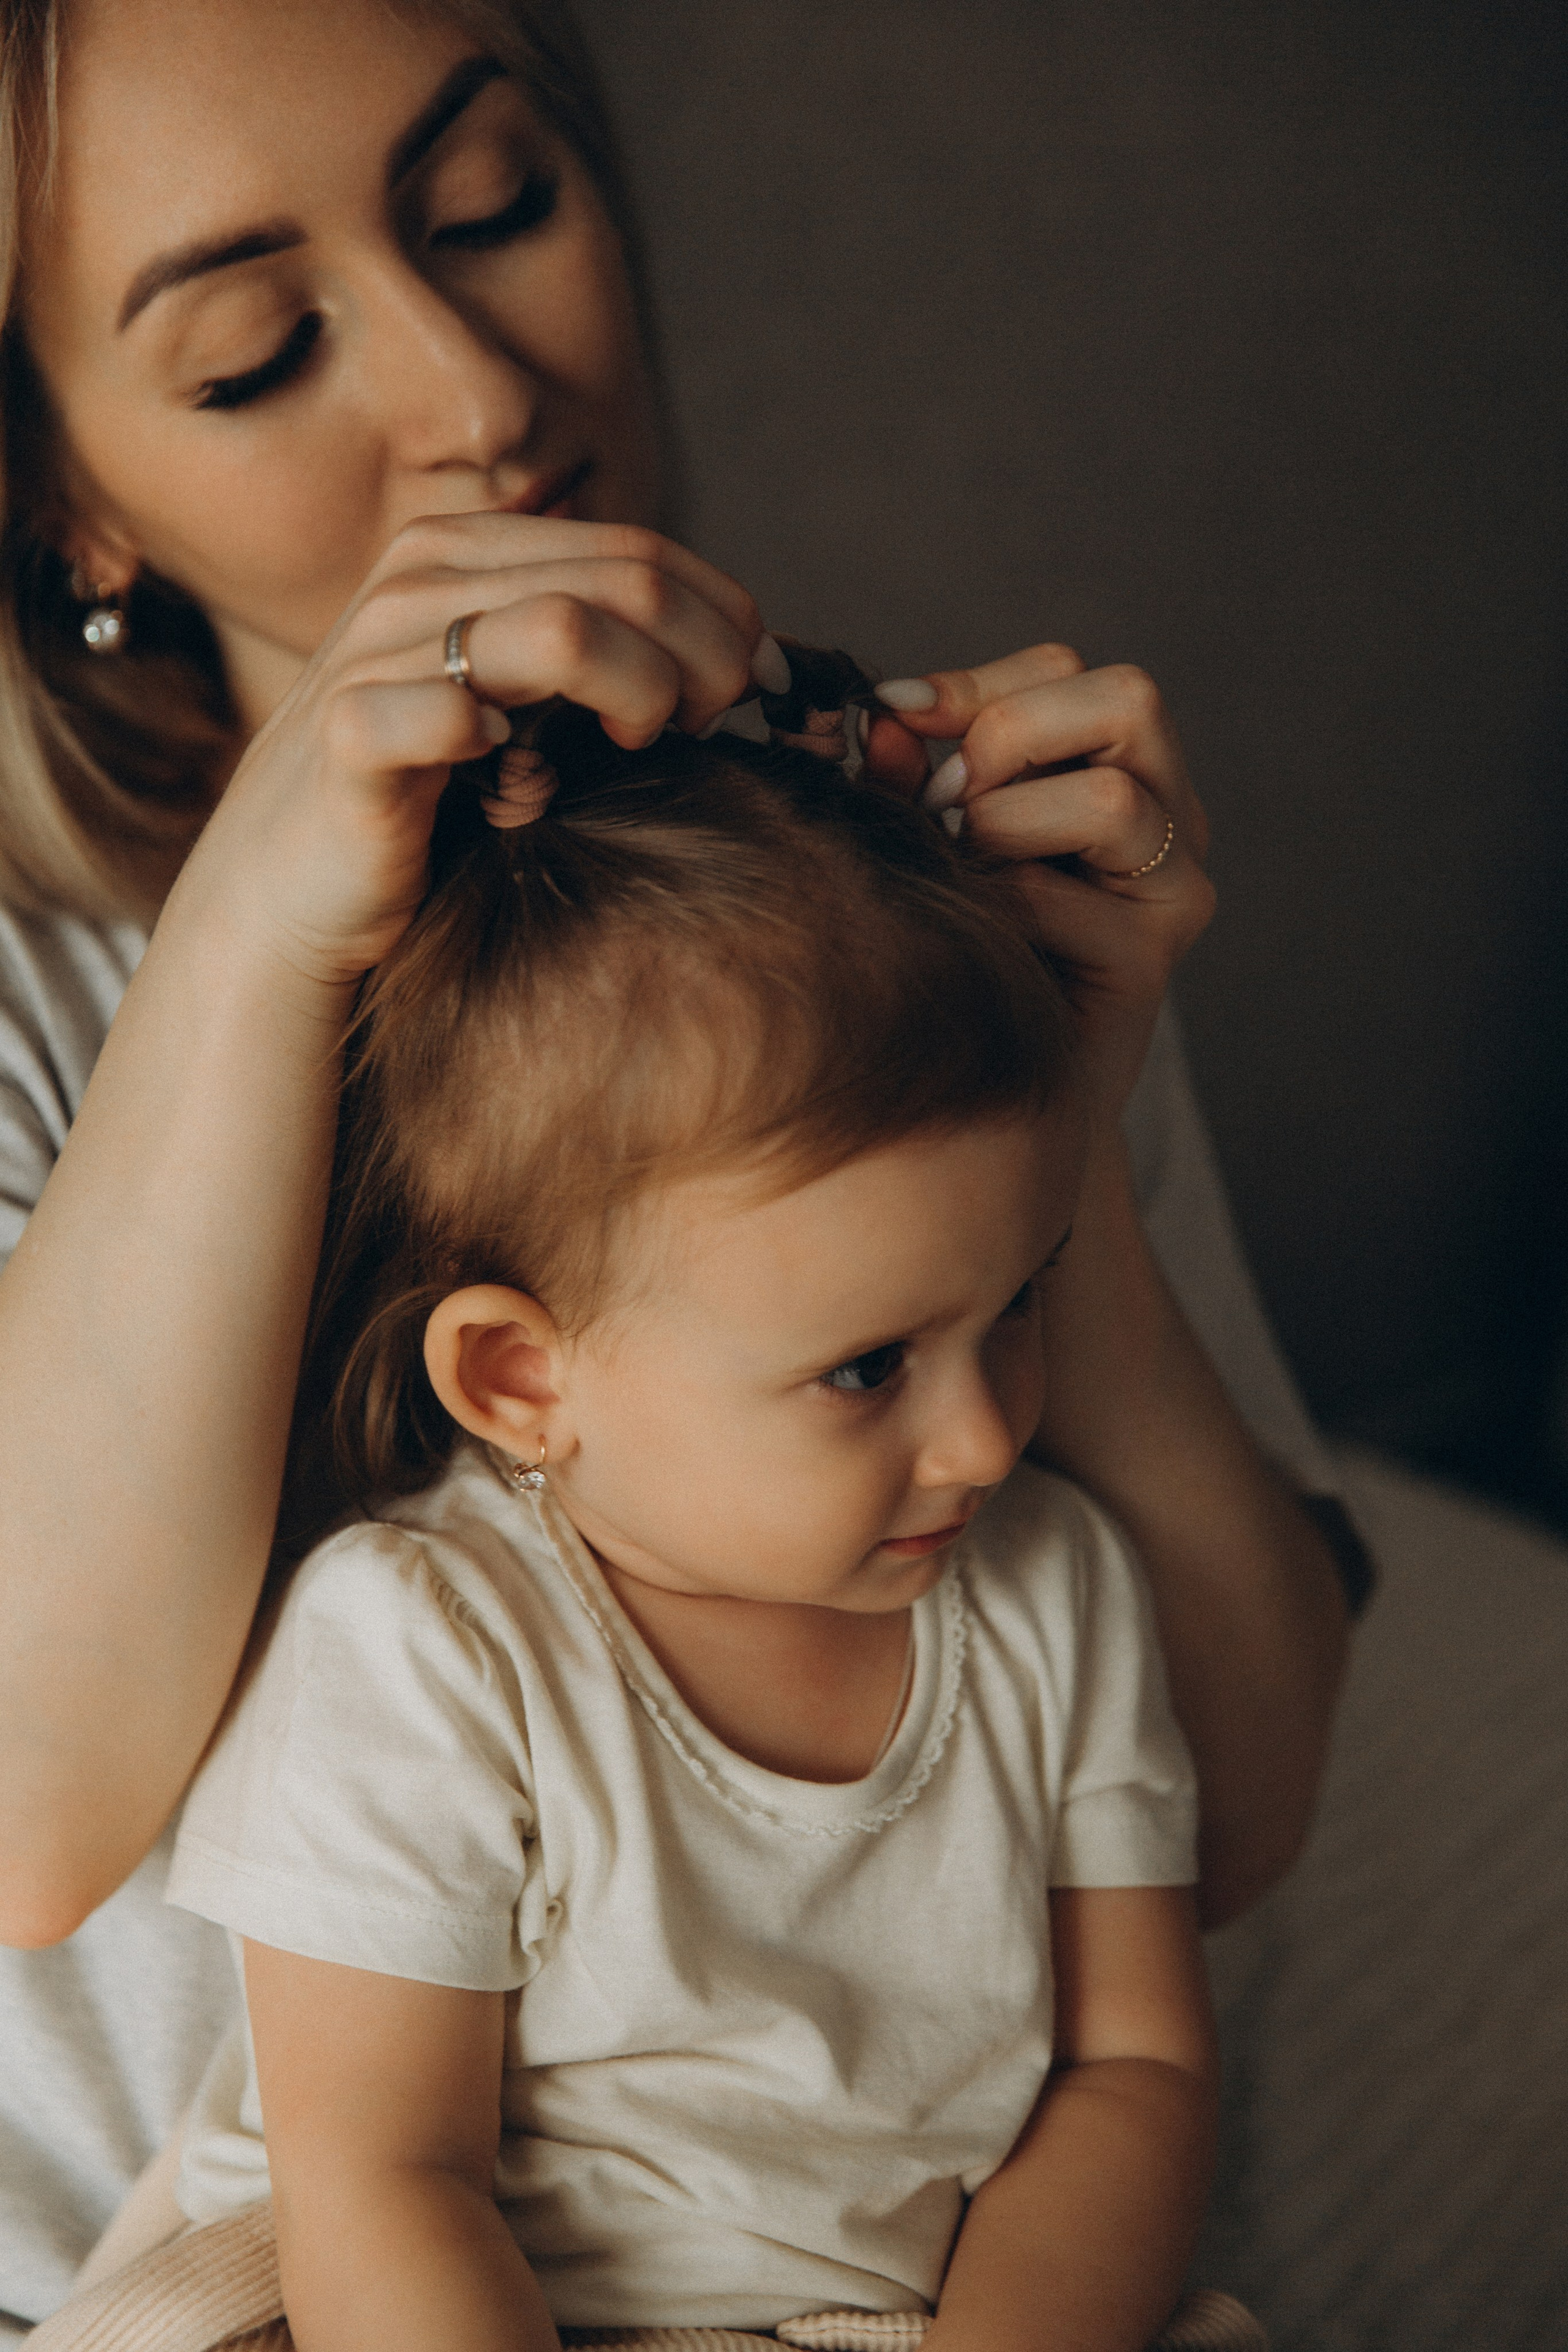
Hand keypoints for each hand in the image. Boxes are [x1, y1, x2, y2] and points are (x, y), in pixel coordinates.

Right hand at [175, 516, 770, 989]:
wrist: (292, 891)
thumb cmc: (428, 804)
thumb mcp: (520, 703)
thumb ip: (599, 652)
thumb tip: (742, 653)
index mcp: (468, 552)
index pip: (639, 551)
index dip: (723, 620)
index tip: (751, 696)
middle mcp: (420, 578)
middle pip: (627, 580)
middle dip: (705, 659)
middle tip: (714, 727)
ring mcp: (378, 650)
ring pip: (568, 628)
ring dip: (641, 692)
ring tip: (640, 745)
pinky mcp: (351, 734)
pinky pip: (450, 713)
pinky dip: (507, 745)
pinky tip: (519, 781)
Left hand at [874, 646, 1214, 1114]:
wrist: (978, 1103)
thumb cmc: (950, 948)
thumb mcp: (924, 837)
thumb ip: (904, 772)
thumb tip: (882, 714)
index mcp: (1120, 769)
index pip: (1065, 672)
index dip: (972, 686)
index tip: (892, 718)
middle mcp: (1169, 820)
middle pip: (1128, 699)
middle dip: (1009, 736)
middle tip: (948, 806)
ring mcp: (1172, 892)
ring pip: (1111, 799)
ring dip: (1003, 827)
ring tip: (965, 874)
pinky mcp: (1150, 964)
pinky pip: (1054, 899)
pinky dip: (995, 910)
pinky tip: (976, 942)